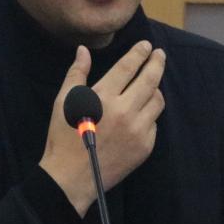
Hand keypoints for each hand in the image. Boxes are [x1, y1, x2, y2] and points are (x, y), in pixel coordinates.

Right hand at [39, 41, 165, 216]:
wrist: (71, 177)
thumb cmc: (63, 136)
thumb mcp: (64, 101)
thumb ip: (77, 73)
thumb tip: (84, 50)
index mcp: (104, 96)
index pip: (128, 67)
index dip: (139, 53)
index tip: (146, 45)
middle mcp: (125, 111)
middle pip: (150, 80)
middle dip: (157, 63)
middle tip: (159, 54)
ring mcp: (138, 130)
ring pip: (157, 101)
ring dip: (155, 89)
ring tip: (151, 83)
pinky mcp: (144, 147)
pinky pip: (154, 123)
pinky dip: (149, 114)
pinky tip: (141, 112)